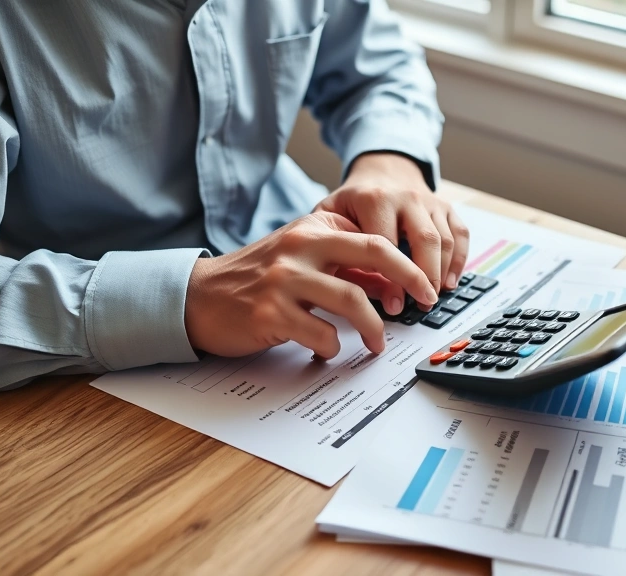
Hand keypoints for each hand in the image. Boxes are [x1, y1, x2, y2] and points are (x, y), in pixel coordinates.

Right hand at [184, 212, 437, 358]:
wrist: (199, 297)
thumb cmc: (258, 279)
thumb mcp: (303, 259)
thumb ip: (345, 266)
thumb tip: (392, 282)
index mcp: (312, 227)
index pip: (373, 238)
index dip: (406, 263)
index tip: (425, 286)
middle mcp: (300, 246)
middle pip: (373, 253)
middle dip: (409, 279)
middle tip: (425, 302)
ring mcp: (284, 279)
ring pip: (352, 300)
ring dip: (373, 328)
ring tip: (377, 343)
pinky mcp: (270, 313)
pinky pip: (321, 334)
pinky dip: (332, 348)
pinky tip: (327, 351)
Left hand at [314, 153, 469, 292]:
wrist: (381, 169)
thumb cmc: (354, 200)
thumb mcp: (331, 214)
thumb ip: (335, 246)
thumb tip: (350, 286)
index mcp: (375, 199)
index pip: (388, 246)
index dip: (393, 278)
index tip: (395, 304)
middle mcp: (406, 197)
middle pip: (425, 241)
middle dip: (426, 278)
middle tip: (423, 304)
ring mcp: (429, 201)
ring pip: (446, 240)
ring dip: (443, 273)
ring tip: (433, 297)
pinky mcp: (445, 206)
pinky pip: (460, 234)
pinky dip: (459, 260)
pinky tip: (450, 282)